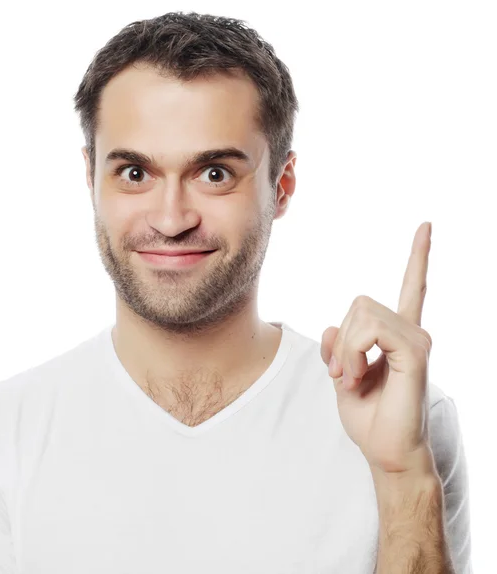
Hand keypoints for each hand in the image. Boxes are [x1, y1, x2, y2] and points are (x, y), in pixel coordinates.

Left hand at [320, 222, 435, 475]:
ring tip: (350, 379)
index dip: (418, 258)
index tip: (426, 226)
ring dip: (345, 350)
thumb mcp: (342, 372)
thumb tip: (334, 325)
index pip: (412, 287)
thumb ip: (338, 344)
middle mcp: (412, 331)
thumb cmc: (368, 416)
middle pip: (359, 303)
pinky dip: (352, 354)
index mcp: (397, 335)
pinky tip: (357, 377)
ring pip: (361, 314)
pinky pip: (370, 330)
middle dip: (341, 339)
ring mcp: (417, 339)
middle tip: (341, 373)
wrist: (385, 450)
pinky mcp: (415, 352)